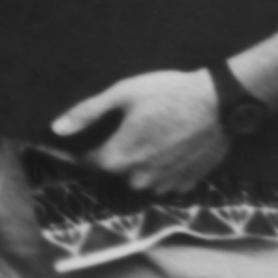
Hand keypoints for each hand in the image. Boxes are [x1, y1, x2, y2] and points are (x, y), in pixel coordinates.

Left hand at [51, 65, 232, 192]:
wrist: (221, 102)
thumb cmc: (169, 93)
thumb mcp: (123, 94)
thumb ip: (87, 113)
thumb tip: (56, 129)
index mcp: (118, 158)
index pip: (85, 162)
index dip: (77, 151)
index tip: (72, 143)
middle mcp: (138, 179)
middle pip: (112, 170)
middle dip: (111, 154)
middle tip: (123, 130)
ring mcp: (164, 184)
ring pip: (138, 177)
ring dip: (137, 163)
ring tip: (150, 136)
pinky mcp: (186, 183)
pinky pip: (162, 180)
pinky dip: (160, 167)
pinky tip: (168, 146)